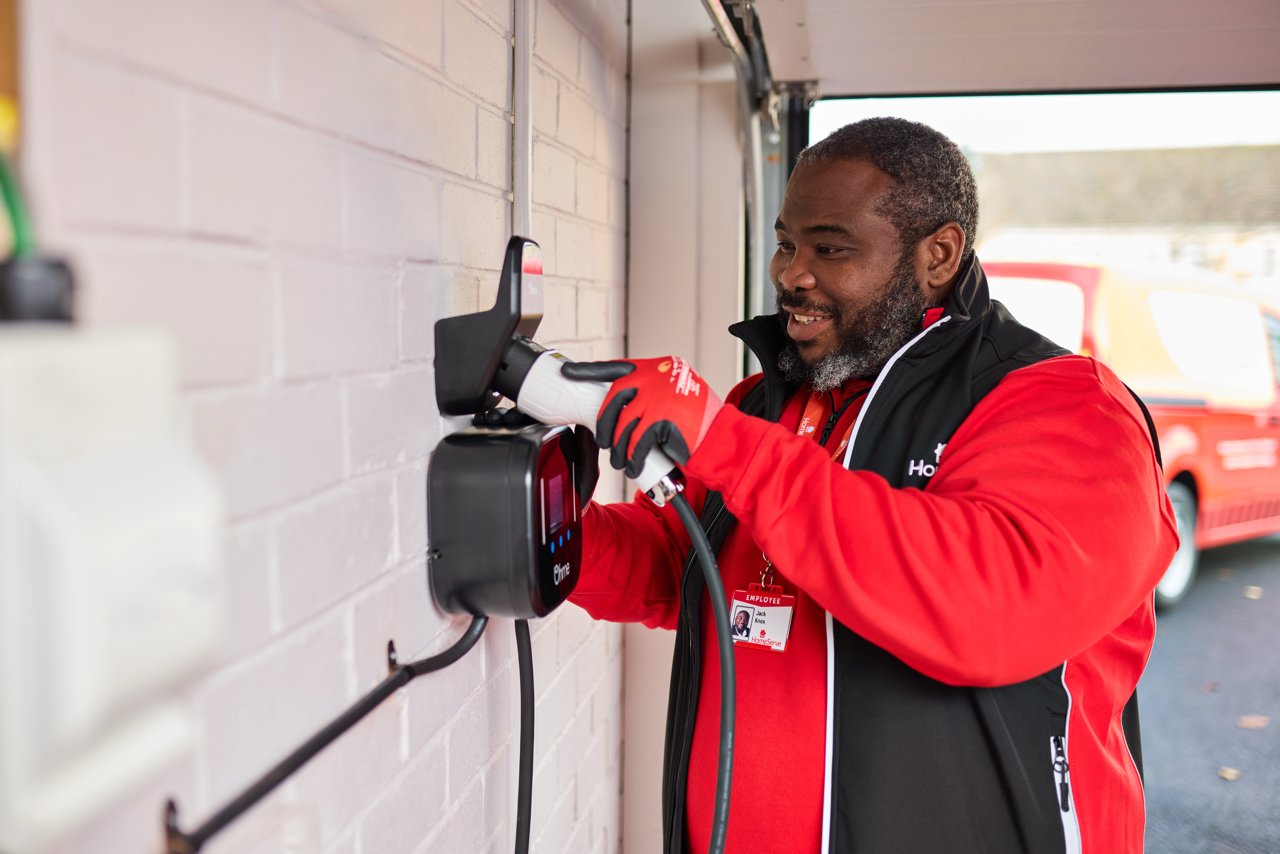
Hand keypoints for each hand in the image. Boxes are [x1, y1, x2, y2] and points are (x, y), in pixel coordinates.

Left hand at [561, 357, 722, 476]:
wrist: (723, 438)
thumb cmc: (697, 423)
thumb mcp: (673, 396)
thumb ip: (648, 394)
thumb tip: (616, 408)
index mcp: (658, 368)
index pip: (616, 367)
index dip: (589, 371)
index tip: (569, 372)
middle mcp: (658, 376)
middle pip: (614, 398)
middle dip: (605, 424)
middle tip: (604, 440)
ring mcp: (661, 395)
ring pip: (623, 424)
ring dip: (619, 448)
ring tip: (623, 459)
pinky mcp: (663, 418)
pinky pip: (636, 442)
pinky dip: (633, 458)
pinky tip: (635, 466)